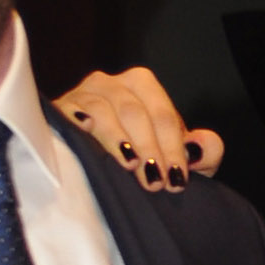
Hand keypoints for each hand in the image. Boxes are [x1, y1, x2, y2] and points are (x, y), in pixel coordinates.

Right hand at [54, 66, 222, 186]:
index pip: (163, 115)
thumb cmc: (143, 160)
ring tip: (129, 163)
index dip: (172, 148)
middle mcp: (112, 83)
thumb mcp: (177, 158)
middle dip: (148, 147)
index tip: (176, 180)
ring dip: (118, 139)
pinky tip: (85, 131)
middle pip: (134, 112)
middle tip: (154, 181)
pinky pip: (71, 111)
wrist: (95, 168)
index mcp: (142, 86)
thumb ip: (204, 152)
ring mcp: (84, 94)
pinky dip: (79, 120)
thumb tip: (200, 148)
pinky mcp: (61, 109)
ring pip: (104, 111)